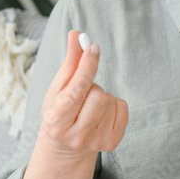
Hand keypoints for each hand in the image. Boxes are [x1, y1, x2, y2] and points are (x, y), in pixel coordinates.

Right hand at [38, 30, 128, 158]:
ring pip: (111, 100)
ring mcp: (96, 142)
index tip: (93, 48)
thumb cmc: (60, 109)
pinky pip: (123, 108)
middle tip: (83, 94)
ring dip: (102, 95)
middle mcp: (76, 136)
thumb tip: (77, 34)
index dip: (87, 66)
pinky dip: (115, 104)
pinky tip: (102, 113)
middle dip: (92, 86)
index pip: (77, 90)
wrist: (66, 145)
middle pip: (98, 95)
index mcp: (56, 121)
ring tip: (89, 105)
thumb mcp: (59, 87)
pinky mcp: (112, 142)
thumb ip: (70, 61)